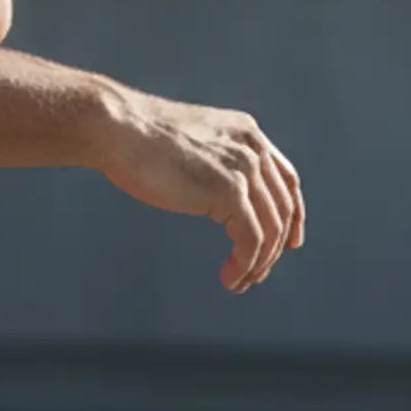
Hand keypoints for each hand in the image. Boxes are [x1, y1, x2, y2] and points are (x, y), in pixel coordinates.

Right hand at [91, 83, 306, 292]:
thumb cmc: (135, 136)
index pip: (287, 179)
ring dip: (258, 263)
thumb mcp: (188, 142)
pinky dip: (245, 264)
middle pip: (282, 208)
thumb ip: (210, 160)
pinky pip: (251, 240)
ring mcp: (243, 168)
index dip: (293, 214)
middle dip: (274, 247)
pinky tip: (229, 277)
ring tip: (239, 282)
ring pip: (270, 229)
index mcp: (246, 132)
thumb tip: (211, 192)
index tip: (290, 242)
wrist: (117, 128)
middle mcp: (252, 148)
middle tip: (256, 274)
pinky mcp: (228, 191)